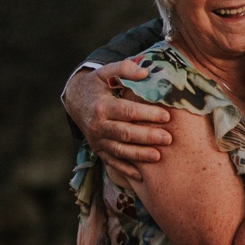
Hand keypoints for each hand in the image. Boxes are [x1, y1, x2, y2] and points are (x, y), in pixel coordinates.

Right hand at [63, 60, 172, 180]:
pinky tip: (141, 175)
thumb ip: (124, 69)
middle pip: (125, 133)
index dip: (147, 114)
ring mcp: (97, 140)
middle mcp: (98, 126)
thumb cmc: (96, 84)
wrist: (75, 100)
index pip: (127, 112)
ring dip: (139, 155)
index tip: (166, 116)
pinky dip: (126, 170)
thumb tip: (145, 73)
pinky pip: (112, 162)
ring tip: (158, 156)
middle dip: (147, 137)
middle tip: (168, 138)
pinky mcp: (98, 150)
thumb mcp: (106, 71)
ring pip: (120, 150)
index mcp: (102, 106)